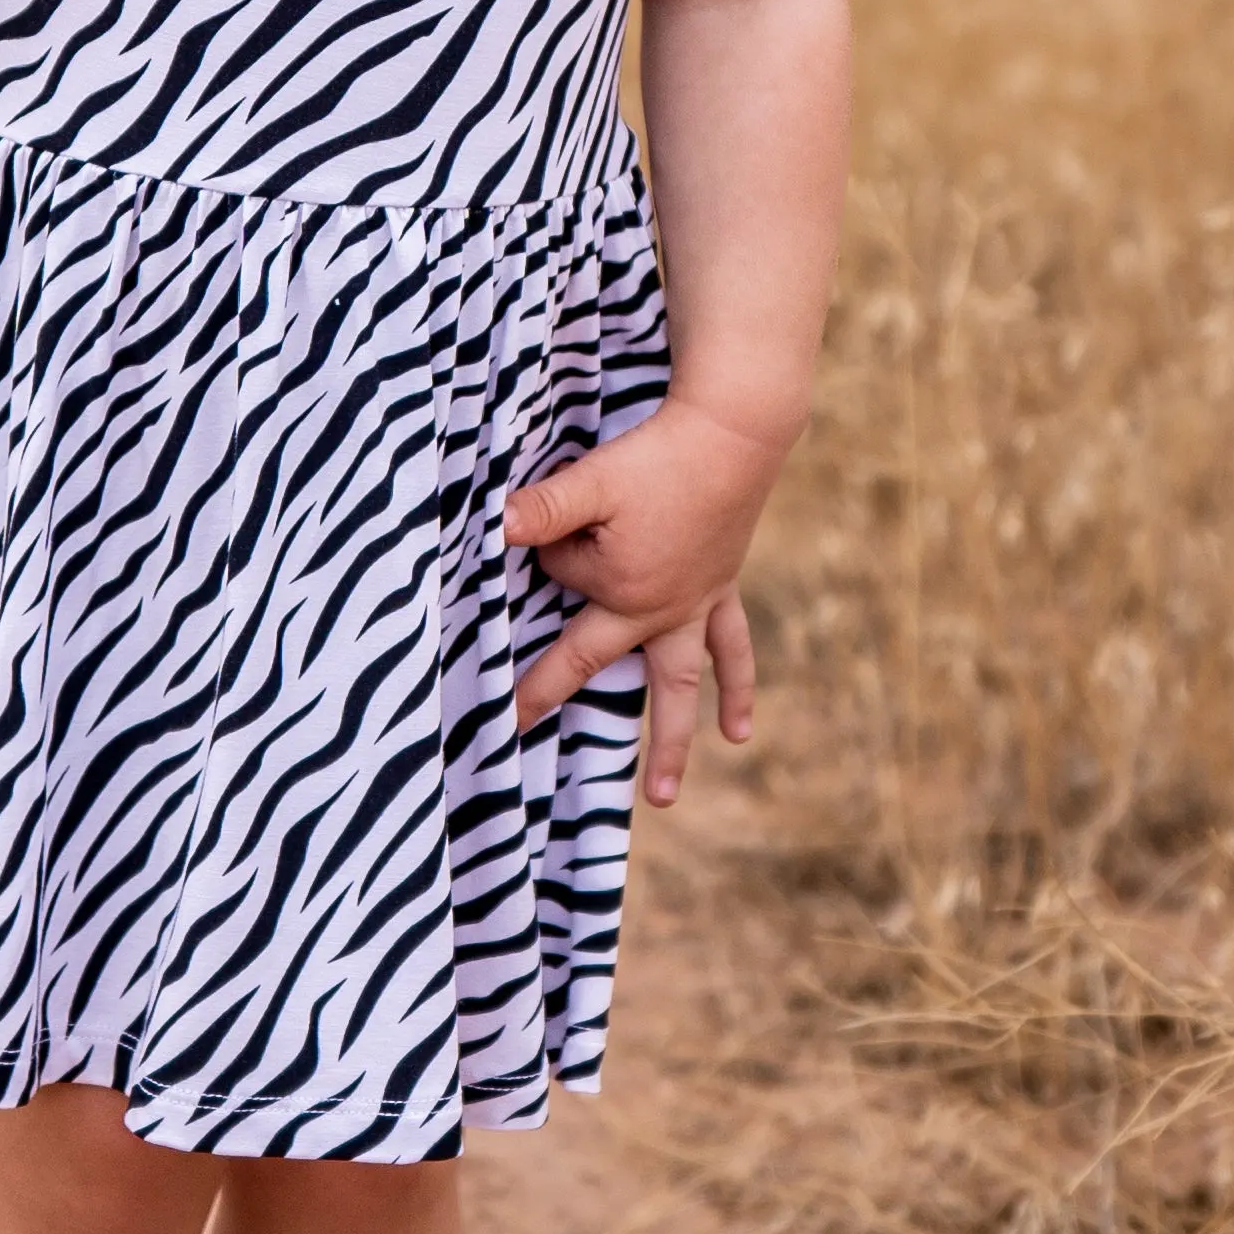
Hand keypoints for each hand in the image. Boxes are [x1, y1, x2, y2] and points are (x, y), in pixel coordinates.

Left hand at [501, 399, 784, 807]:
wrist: (736, 438)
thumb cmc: (660, 460)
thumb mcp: (593, 482)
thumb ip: (544, 509)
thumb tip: (494, 525)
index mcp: (623, 590)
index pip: (559, 579)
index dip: (543, 560)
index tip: (514, 549)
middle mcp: (659, 611)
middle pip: (603, 667)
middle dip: (556, 697)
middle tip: (517, 734)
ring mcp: (695, 606)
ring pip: (680, 684)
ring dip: (671, 739)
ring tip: (662, 795)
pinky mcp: (721, 590)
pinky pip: (731, 649)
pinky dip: (735, 687)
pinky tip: (739, 728)